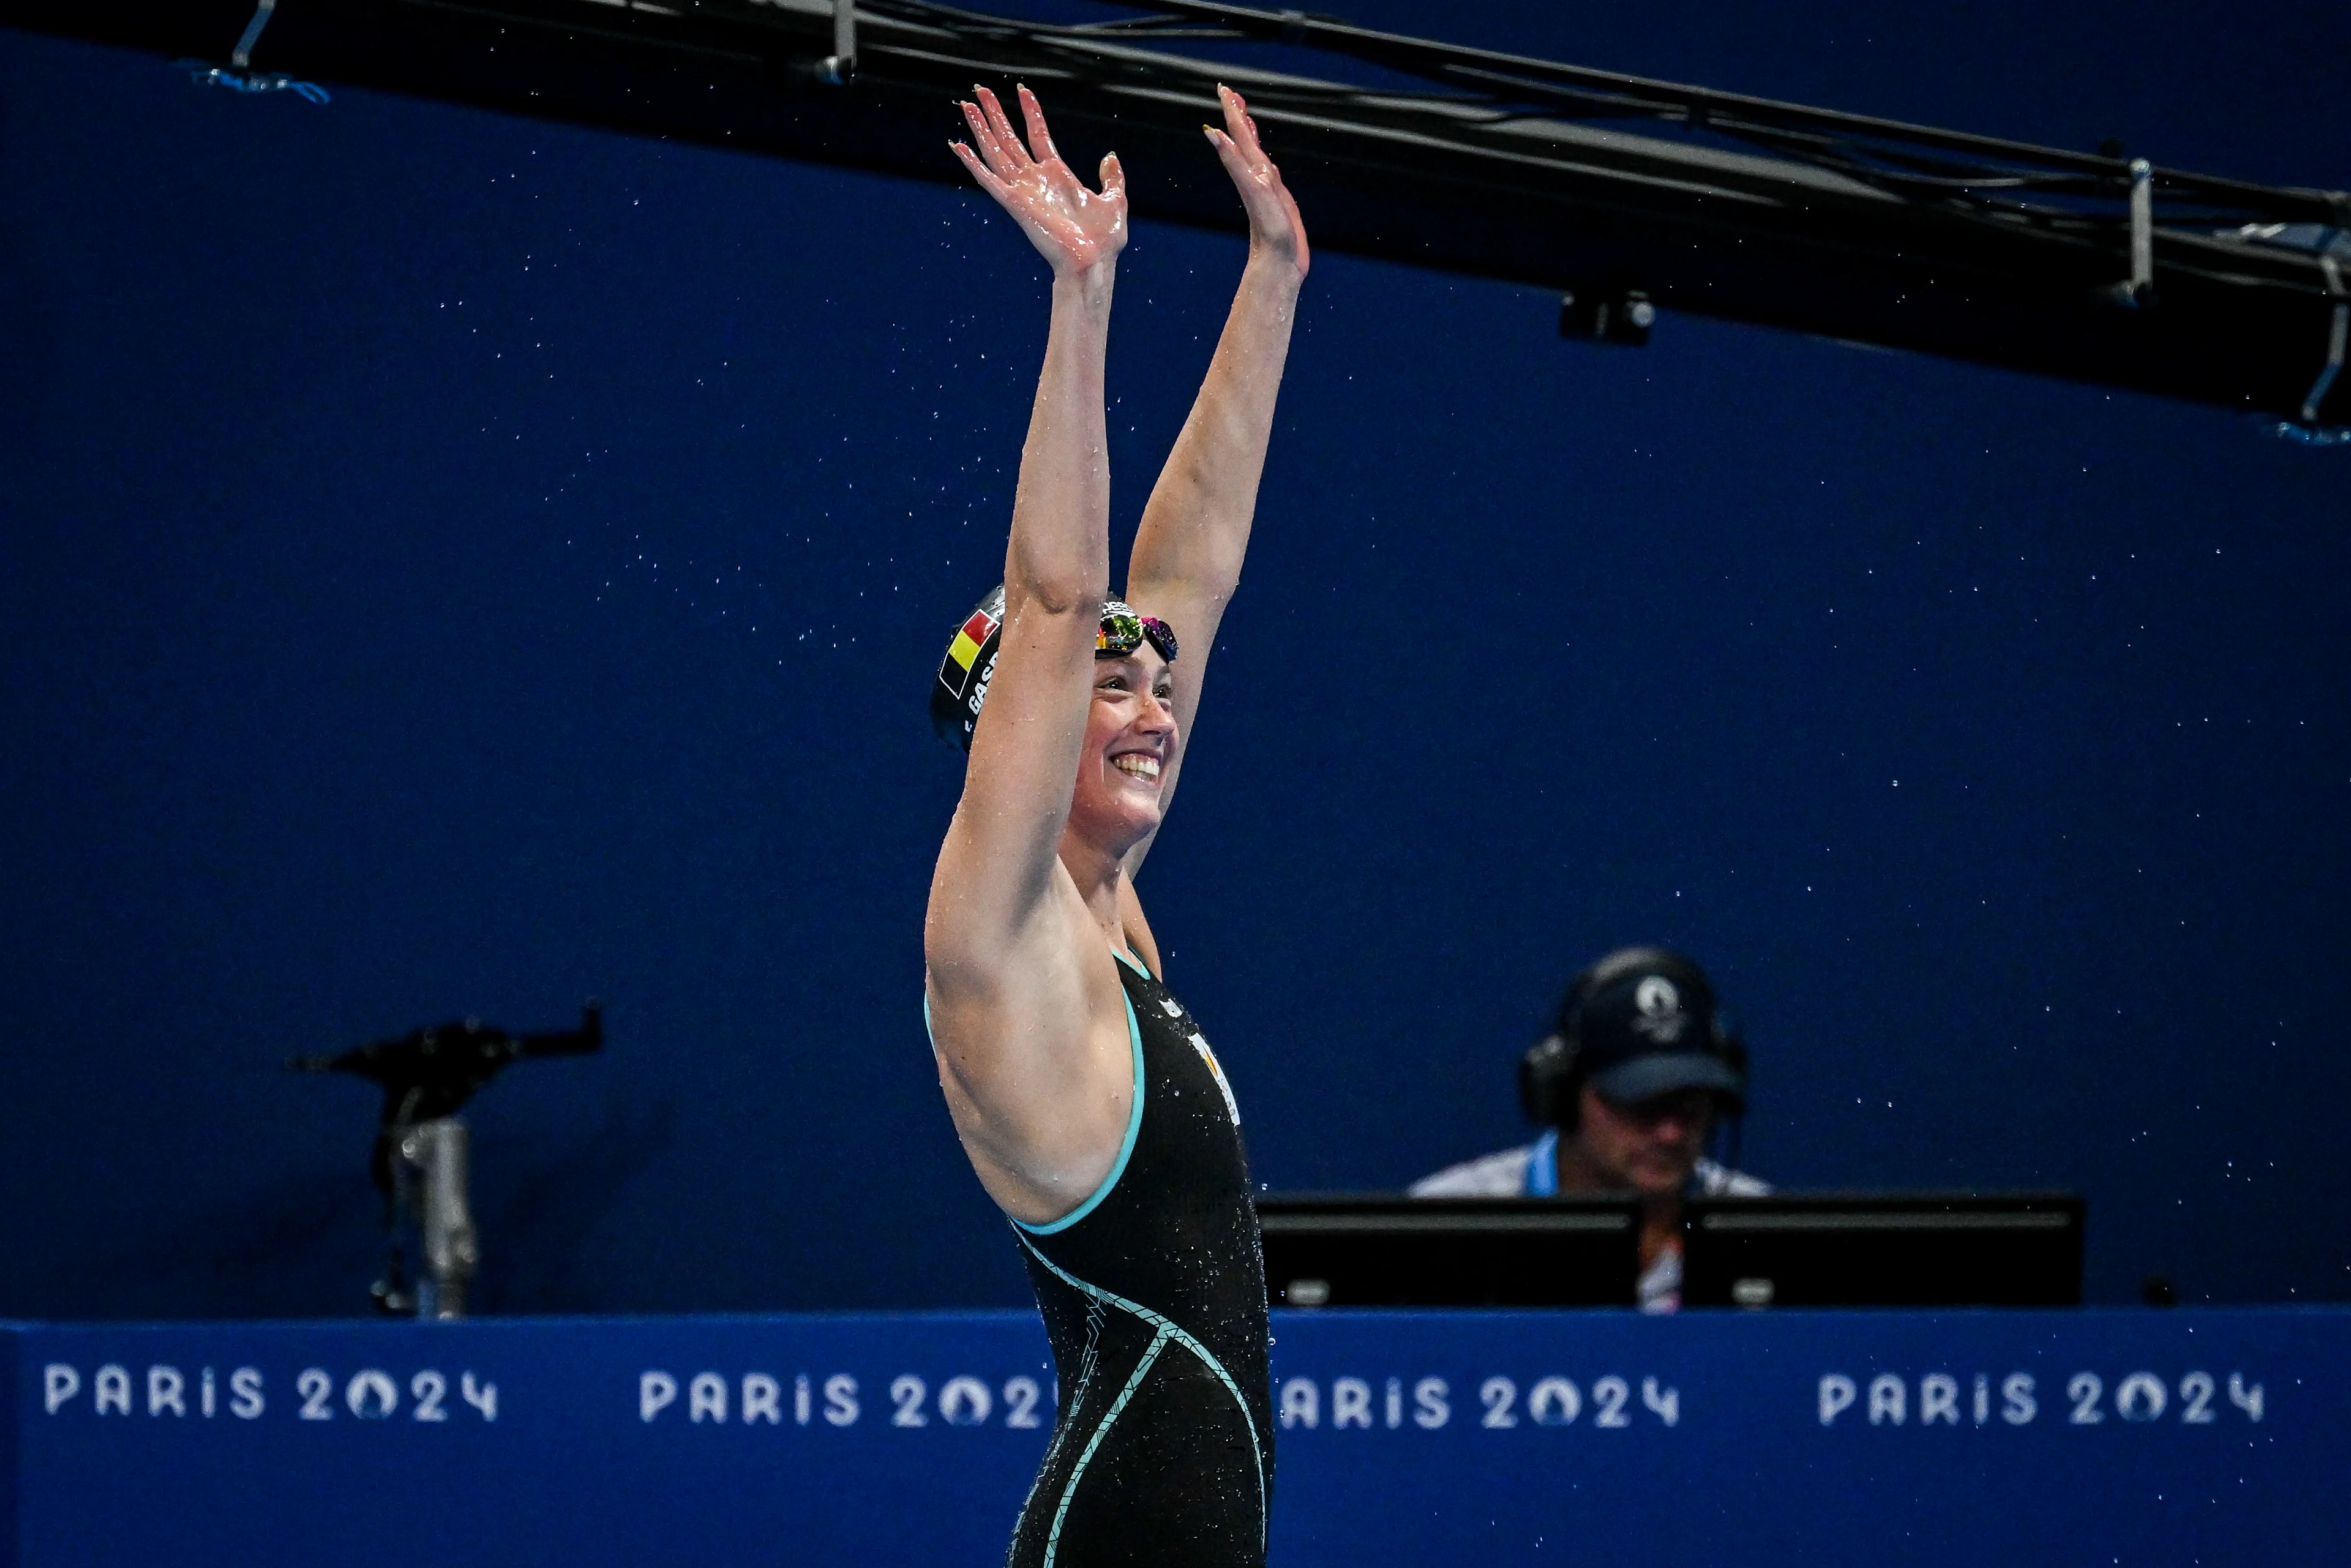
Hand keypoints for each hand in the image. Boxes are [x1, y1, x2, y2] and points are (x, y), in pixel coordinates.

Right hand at [952, 85, 1127, 277]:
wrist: (1093, 263)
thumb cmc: (1103, 241)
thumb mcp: (1116, 201)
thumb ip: (1112, 178)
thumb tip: (1109, 155)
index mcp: (1057, 176)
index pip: (1038, 135)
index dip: (1030, 112)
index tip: (1022, 89)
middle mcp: (1035, 180)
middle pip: (1009, 139)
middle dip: (995, 113)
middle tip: (980, 89)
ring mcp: (1023, 191)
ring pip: (996, 152)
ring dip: (980, 128)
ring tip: (967, 104)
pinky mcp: (1015, 204)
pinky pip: (989, 180)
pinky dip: (973, 163)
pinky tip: (959, 146)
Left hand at [1204, 85, 1307, 276]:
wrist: (1278, 263)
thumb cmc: (1269, 231)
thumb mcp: (1251, 190)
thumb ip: (1233, 160)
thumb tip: (1212, 134)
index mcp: (1250, 169)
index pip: (1237, 133)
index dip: (1232, 110)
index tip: (1223, 89)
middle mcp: (1256, 175)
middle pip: (1244, 138)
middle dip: (1237, 115)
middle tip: (1229, 93)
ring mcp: (1265, 188)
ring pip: (1255, 153)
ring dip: (1248, 133)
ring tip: (1244, 115)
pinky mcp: (1275, 201)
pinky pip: (1268, 173)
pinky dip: (1263, 160)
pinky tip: (1264, 160)